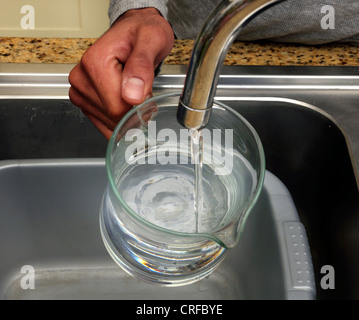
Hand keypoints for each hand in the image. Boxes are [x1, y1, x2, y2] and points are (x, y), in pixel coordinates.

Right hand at [68, 8, 173, 139]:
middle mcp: (82, 77)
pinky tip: (126, 104)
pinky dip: (118, 120)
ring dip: (127, 115)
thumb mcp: (152, 40)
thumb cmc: (143, 32)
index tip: (149, 95)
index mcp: (95, 62)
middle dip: (133, 111)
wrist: (135, 30)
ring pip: (108, 122)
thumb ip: (142, 66)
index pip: (116, 107)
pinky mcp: (83, 99)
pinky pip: (102, 123)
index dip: (138, 108)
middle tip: (144, 91)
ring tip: (134, 92)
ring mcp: (80, 89)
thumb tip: (133, 94)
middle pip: (112, 115)